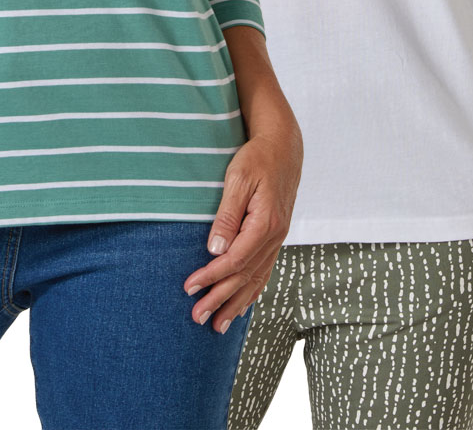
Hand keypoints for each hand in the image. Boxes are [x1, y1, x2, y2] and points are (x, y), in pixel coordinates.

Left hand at [182, 115, 301, 331]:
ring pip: (256, 279)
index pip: (234, 260)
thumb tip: (215, 250)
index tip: (189, 288)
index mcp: (266, 224)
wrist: (284, 147)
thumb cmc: (257, 158)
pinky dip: (253, 291)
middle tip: (197, 318)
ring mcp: (278, 238)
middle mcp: (275, 236)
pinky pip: (265, 270)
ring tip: (218, 326)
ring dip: (236, 303)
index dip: (211, 277)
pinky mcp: (276, 236)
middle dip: (220, 299)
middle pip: (245, 276)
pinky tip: (243, 306)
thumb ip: (227, 215)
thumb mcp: (238, 179)